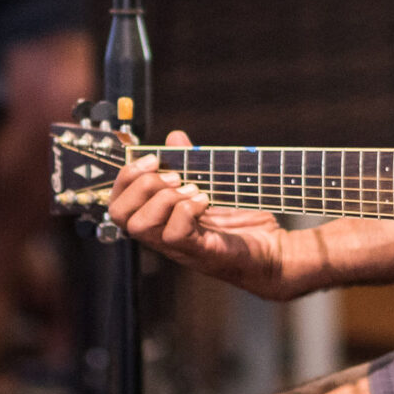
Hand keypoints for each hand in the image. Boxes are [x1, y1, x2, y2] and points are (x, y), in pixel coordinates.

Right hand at [107, 130, 297, 299]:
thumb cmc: (244, 224)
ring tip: (191, 189)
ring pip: (140, 225)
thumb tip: (174, 138)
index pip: (118, 203)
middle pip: (119, 214)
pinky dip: (186, 209)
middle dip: (140, 184)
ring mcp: (180, 248)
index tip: (153, 159)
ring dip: (162, 197)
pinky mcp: (202, 252)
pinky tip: (205, 201)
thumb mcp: (213, 185)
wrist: (276, 254)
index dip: (126, 177)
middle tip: (173, 177)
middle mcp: (162, 237)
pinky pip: (174, 234)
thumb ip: (191, 163)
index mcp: (160, 221)